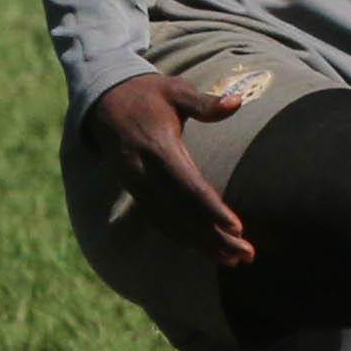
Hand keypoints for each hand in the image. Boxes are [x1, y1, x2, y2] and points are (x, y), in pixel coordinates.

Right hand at [85, 71, 250, 266]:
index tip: (236, 228)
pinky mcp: (136, 192)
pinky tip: (206, 251)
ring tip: (235, 260)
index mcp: (159, 147)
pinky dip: (183, 238)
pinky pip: (160, 221)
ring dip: (202, 244)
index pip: (188, 186)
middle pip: (183, 213)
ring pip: (172, 223)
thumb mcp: (174, 90)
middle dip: (214, 237)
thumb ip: (205, 102)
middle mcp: (145, 173)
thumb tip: (237, 101)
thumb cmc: (147, 93)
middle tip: (247, 255)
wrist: (103, 101)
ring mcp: (138, 186)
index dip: (212, 209)